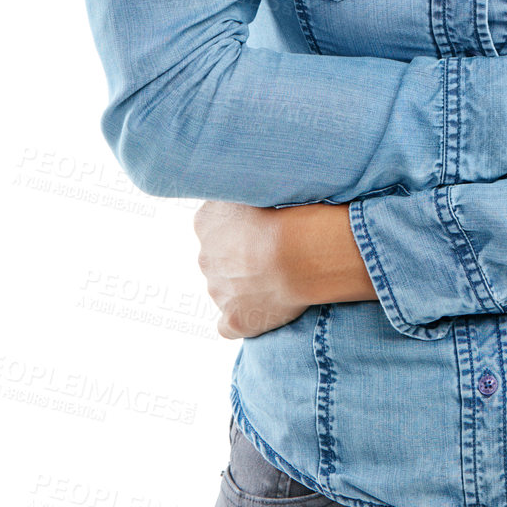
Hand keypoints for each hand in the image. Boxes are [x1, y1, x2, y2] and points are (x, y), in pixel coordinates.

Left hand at [193, 199, 377, 338]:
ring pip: (226, 288)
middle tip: (275, 251)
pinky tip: (263, 309)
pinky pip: (229, 325)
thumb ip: (246, 188)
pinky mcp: (234, 320)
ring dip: (246, 285)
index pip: (215, 224)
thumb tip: (247, 184)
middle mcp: (205, 255)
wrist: (301, 250)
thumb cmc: (289, 209)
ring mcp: (217, 290)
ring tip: (280, 276)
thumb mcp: (262, 181)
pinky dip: (243, 319)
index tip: (264, 226)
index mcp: (206, 221)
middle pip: (219, 257)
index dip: (242, 227)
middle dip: (241, 257)